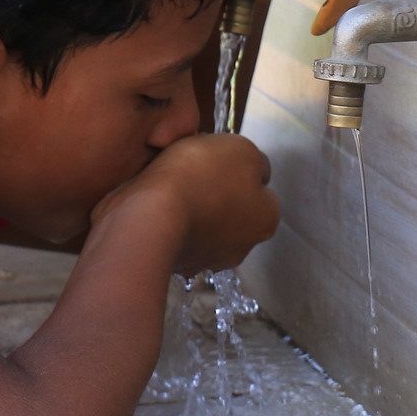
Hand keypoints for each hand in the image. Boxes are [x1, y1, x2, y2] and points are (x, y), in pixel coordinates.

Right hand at [94, 134, 279, 275]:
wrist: (150, 213)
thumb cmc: (202, 176)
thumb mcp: (242, 149)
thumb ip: (257, 162)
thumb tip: (256, 174)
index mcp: (267, 220)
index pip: (262, 191)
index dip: (240, 172)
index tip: (218, 161)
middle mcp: (243, 248)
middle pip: (234, 212)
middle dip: (218, 196)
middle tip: (194, 173)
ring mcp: (208, 261)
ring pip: (205, 226)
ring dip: (194, 212)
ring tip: (171, 189)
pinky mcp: (176, 266)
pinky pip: (178, 238)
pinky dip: (171, 225)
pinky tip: (158, 209)